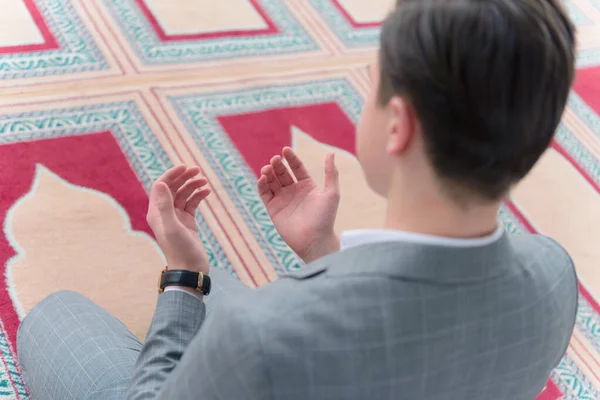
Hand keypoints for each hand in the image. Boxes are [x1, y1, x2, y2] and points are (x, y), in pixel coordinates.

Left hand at [147, 165, 210, 273]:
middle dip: (184, 177)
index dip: (172, 175)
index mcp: (156, 212)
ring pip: (184, 195)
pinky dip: (199, 196)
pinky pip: (192, 203)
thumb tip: (162, 183)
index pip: (161, 186)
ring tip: (205, 181)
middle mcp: (164, 213)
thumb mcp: (172, 226)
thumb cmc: (179, 250)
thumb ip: (165, 205)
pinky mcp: (188, 223)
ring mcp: (177, 217)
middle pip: (173, 188)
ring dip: (193, 185)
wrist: (190, 269)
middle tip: (198, 170)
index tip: (185, 167)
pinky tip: (207, 191)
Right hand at [257, 147, 339, 263]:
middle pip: (282, 173)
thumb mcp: (331, 193)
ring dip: (267, 173)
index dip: (291, 158)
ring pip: (271, 181)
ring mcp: (282, 200)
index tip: (285, 150)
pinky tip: (262, 178)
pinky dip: (261, 185)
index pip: (296, 167)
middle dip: (277, 165)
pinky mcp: (273, 209)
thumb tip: (331, 153)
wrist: (315, 239)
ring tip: (267, 169)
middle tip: (274, 160)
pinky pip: (264, 194)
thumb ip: (331, 173)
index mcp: (307, 186)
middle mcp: (293, 191)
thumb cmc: (325, 217)